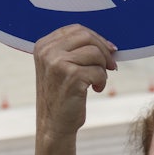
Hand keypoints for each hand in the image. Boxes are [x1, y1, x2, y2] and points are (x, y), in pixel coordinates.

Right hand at [33, 24, 116, 140]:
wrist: (53, 125)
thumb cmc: (61, 95)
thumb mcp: (59, 66)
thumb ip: (72, 49)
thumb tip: (106, 42)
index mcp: (43, 45)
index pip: (76, 29)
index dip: (96, 38)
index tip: (108, 50)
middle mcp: (47, 51)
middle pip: (86, 36)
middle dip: (103, 50)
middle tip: (111, 66)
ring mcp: (57, 63)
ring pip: (95, 53)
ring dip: (103, 68)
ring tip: (97, 81)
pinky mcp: (71, 76)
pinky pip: (99, 71)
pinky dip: (102, 81)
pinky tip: (96, 89)